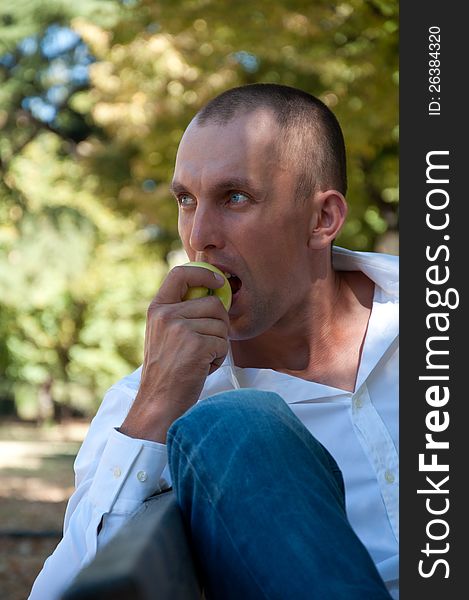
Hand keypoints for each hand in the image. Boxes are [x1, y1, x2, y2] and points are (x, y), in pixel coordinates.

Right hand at [120, 265, 229, 442]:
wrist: (158, 401)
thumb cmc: (167, 370)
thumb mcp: (163, 333)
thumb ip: (181, 312)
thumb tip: (215, 293)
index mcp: (157, 308)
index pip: (180, 273)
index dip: (204, 273)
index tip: (219, 282)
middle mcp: (166, 315)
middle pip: (213, 303)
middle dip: (219, 324)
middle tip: (206, 344)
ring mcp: (180, 329)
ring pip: (221, 324)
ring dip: (218, 344)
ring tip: (200, 358)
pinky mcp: (196, 345)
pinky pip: (223, 343)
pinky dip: (218, 358)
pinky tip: (203, 367)